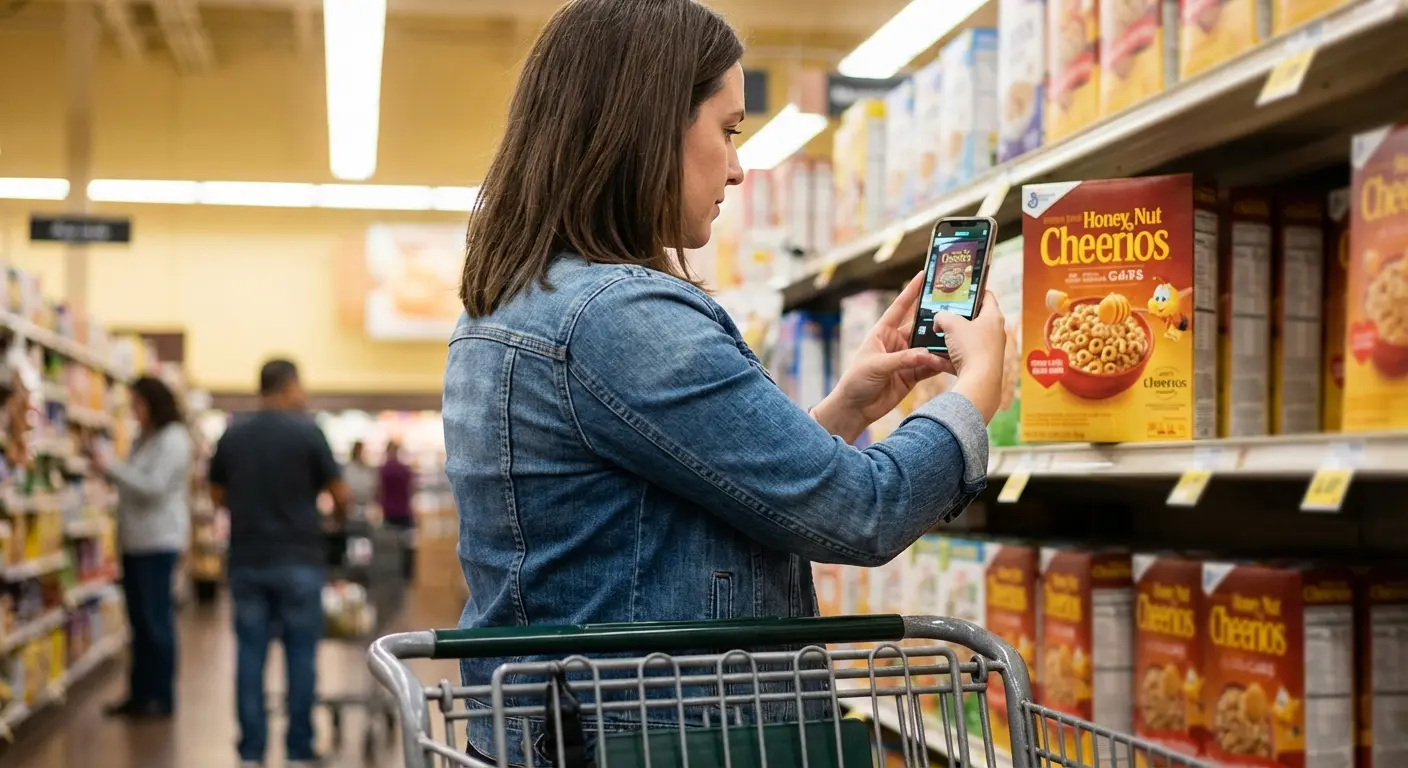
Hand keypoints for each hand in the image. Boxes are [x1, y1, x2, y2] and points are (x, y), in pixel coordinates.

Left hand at [812, 272, 952, 441]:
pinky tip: (949, 361)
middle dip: (934, 319)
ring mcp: (905, 358)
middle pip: (919, 327)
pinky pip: (928, 366)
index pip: (899, 308)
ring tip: (956, 339)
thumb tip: (927, 354)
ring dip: (939, 345)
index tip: (923, 275)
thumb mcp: (877, 365)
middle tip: (953, 309)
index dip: (911, 291)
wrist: (855, 408)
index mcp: (882, 332)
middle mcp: (896, 342)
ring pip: (927, 347)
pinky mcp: (911, 375)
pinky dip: (938, 364)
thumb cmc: (856, 381)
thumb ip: (903, 359)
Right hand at [936, 292, 1006, 422]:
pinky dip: (946, 358)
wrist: (979, 382)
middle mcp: (994, 333)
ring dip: (948, 339)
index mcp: (993, 317)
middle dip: (956, 317)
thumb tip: (938, 320)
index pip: (986, 296)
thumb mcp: (951, 323)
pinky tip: (929, 357)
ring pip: (964, 340)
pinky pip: (959, 358)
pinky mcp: (979, 366)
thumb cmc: (972, 348)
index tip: (960, 289)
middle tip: (942, 313)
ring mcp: (987, 350)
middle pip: (973, 319)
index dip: (973, 290)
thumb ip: (942, 316)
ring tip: (933, 335)